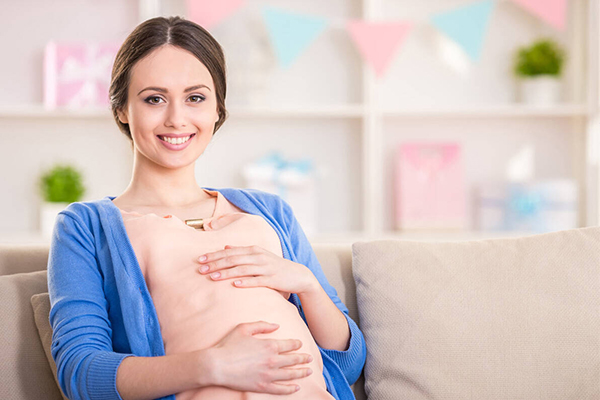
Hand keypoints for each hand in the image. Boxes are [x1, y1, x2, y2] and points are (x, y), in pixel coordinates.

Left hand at [197, 245, 317, 295]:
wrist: (298, 275)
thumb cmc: (275, 266)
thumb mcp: (259, 255)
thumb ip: (242, 251)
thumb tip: (225, 246)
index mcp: (254, 250)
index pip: (230, 251)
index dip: (214, 255)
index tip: (200, 259)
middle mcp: (258, 257)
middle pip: (233, 259)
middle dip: (216, 264)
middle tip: (201, 269)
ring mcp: (266, 268)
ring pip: (242, 269)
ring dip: (226, 273)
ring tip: (212, 277)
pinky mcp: (272, 279)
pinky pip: (257, 281)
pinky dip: (245, 282)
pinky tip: (234, 285)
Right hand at [205, 321, 313, 393]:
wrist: (216, 365)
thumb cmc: (229, 345)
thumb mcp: (245, 328)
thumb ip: (262, 325)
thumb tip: (276, 325)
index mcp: (270, 345)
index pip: (290, 345)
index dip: (296, 344)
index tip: (299, 344)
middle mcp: (273, 360)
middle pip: (293, 360)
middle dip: (303, 358)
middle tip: (310, 358)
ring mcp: (268, 375)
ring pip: (290, 375)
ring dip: (301, 372)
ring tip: (309, 371)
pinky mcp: (262, 386)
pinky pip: (280, 389)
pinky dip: (290, 388)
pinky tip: (296, 387)